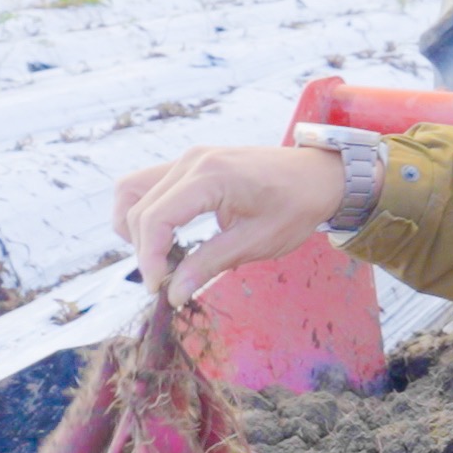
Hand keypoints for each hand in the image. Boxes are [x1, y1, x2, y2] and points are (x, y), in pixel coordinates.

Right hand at [113, 145, 345, 306]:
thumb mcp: (256, 242)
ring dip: (136, 227)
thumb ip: (209, 265)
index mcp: (209, 176)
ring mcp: (189, 159)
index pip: (155, 219)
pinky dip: (148, 212)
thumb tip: (173, 294)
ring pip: (133, 191)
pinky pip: (150, 185)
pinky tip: (169, 237)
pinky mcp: (191, 164)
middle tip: (166, 281)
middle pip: (138, 208)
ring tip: (161, 257)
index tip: (160, 290)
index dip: (149, 258)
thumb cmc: (296, 206)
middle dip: (144, 249)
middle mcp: (191, 161)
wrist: (318, 175)